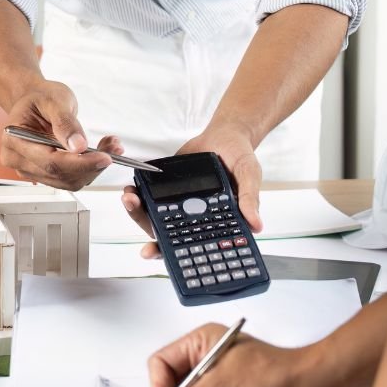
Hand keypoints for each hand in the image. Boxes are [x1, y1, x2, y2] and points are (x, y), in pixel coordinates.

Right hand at [0, 80, 122, 188]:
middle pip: (59, 175)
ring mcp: (30, 169)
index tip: (104, 157)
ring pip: (67, 181)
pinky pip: (69, 178)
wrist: (34, 99)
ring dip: (92, 169)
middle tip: (113, 149)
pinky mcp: (44, 173)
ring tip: (109, 147)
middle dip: (91, 166)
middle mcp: (18, 160)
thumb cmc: (40, 97)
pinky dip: (88, 169)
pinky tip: (99, 152)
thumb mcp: (54, 101)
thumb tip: (78, 146)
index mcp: (15, 140)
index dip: (80, 163)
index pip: (50, 162)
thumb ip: (65, 123)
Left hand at [121, 122, 262, 256]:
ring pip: (155, 216)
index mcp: (213, 222)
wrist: (227, 134)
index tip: (149, 251)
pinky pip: (151, 195)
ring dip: (137, 211)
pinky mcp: (169, 186)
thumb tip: (257, 225)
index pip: (190, 246)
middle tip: (135, 213)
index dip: (169, 253)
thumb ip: (250, 197)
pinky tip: (133, 186)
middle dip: (145, 228)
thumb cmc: (240, 156)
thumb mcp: (249, 173)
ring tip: (130, 197)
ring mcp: (179, 202)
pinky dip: (140, 193)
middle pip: (166, 234)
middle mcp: (194, 217)